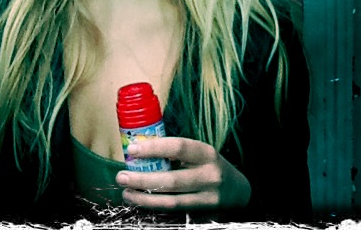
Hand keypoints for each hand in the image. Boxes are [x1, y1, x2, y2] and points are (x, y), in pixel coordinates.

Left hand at [116, 137, 250, 210]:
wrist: (238, 190)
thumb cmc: (209, 165)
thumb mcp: (199, 152)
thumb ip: (175, 150)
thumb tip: (140, 144)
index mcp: (206, 153)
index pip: (178, 147)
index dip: (154, 148)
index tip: (132, 149)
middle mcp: (209, 176)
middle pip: (172, 180)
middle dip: (143, 179)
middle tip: (122, 176)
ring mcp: (207, 199)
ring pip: (172, 201)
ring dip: (145, 198)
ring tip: (126, 192)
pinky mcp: (203, 216)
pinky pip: (175, 212)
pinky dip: (155, 207)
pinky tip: (141, 202)